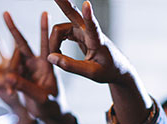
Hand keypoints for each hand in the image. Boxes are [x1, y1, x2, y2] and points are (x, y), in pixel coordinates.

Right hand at [0, 12, 62, 121]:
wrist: (50, 115)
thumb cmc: (51, 106)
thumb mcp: (40, 98)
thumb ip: (25, 87)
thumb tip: (8, 77)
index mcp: (47, 65)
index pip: (46, 44)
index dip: (44, 29)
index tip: (44, 13)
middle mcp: (37, 63)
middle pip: (22, 44)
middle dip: (14, 29)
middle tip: (6, 13)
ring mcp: (28, 68)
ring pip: (12, 62)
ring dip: (10, 73)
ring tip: (12, 92)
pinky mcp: (21, 75)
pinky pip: (9, 72)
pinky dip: (8, 83)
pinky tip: (11, 93)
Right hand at [47, 0, 150, 123]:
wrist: (116, 68)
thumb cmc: (107, 71)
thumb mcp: (91, 73)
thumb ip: (70, 66)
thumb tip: (50, 57)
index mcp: (98, 41)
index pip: (93, 26)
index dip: (89, 16)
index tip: (87, 4)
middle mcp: (90, 31)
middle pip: (73, 14)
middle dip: (63, 3)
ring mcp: (84, 30)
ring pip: (61, 29)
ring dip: (54, 41)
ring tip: (54, 57)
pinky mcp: (79, 33)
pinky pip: (62, 32)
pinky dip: (56, 41)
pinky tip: (56, 51)